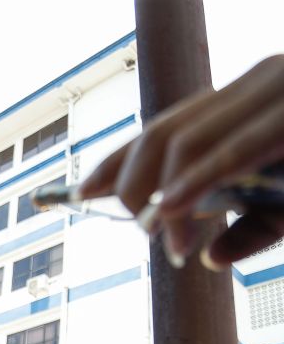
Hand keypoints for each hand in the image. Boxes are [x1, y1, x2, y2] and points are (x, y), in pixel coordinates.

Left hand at [79, 55, 283, 266]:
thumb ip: (248, 231)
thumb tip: (210, 259)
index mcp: (241, 98)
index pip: (162, 128)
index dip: (115, 160)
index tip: (78, 193)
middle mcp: (252, 84)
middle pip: (162, 134)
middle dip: (129, 182)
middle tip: (135, 227)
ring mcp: (272, 93)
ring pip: (184, 142)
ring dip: (160, 194)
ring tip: (155, 234)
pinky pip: (229, 153)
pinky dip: (192, 182)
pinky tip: (164, 209)